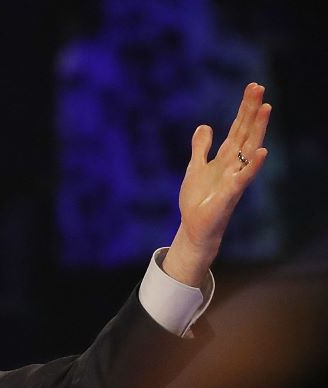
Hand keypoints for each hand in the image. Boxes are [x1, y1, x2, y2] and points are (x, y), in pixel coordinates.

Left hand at [165, 82, 270, 285]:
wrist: (195, 227)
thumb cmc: (198, 199)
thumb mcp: (195, 167)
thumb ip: (201, 148)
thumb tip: (205, 126)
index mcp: (225, 156)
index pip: (238, 127)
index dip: (244, 108)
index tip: (252, 87)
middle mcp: (234, 163)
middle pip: (245, 132)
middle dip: (252, 110)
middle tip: (259, 87)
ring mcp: (235, 177)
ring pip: (250, 149)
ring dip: (258, 129)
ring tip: (266, 108)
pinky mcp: (231, 193)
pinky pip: (245, 177)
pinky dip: (253, 165)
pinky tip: (263, 151)